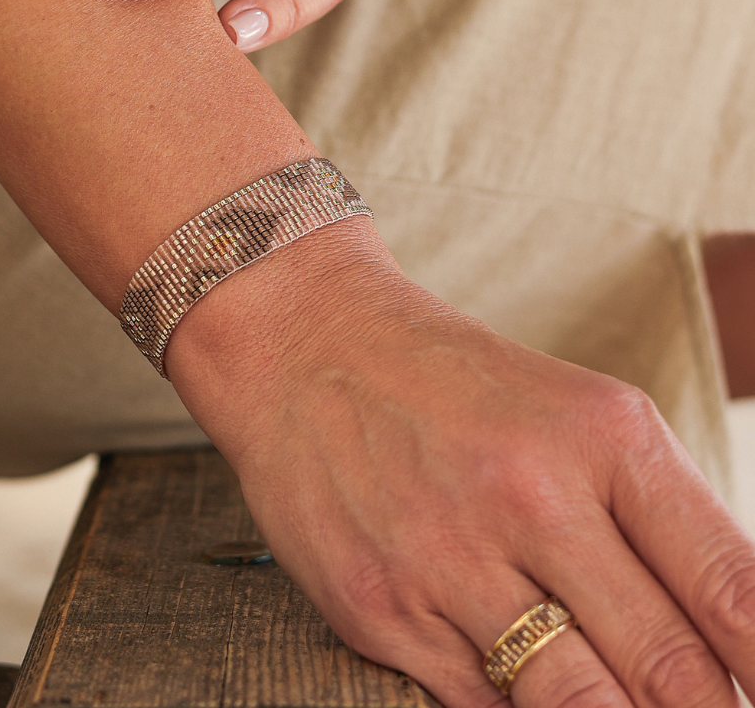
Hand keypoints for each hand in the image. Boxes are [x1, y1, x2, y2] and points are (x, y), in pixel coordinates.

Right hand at [168, 219, 754, 707]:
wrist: (306, 346)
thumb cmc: (454, 384)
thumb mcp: (574, 415)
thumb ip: (656, 524)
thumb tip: (730, 648)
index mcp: (600, 435)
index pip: (734, 594)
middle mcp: (527, 495)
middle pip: (670, 673)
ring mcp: (445, 558)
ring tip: (614, 698)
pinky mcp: (376, 609)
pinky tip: (514, 679)